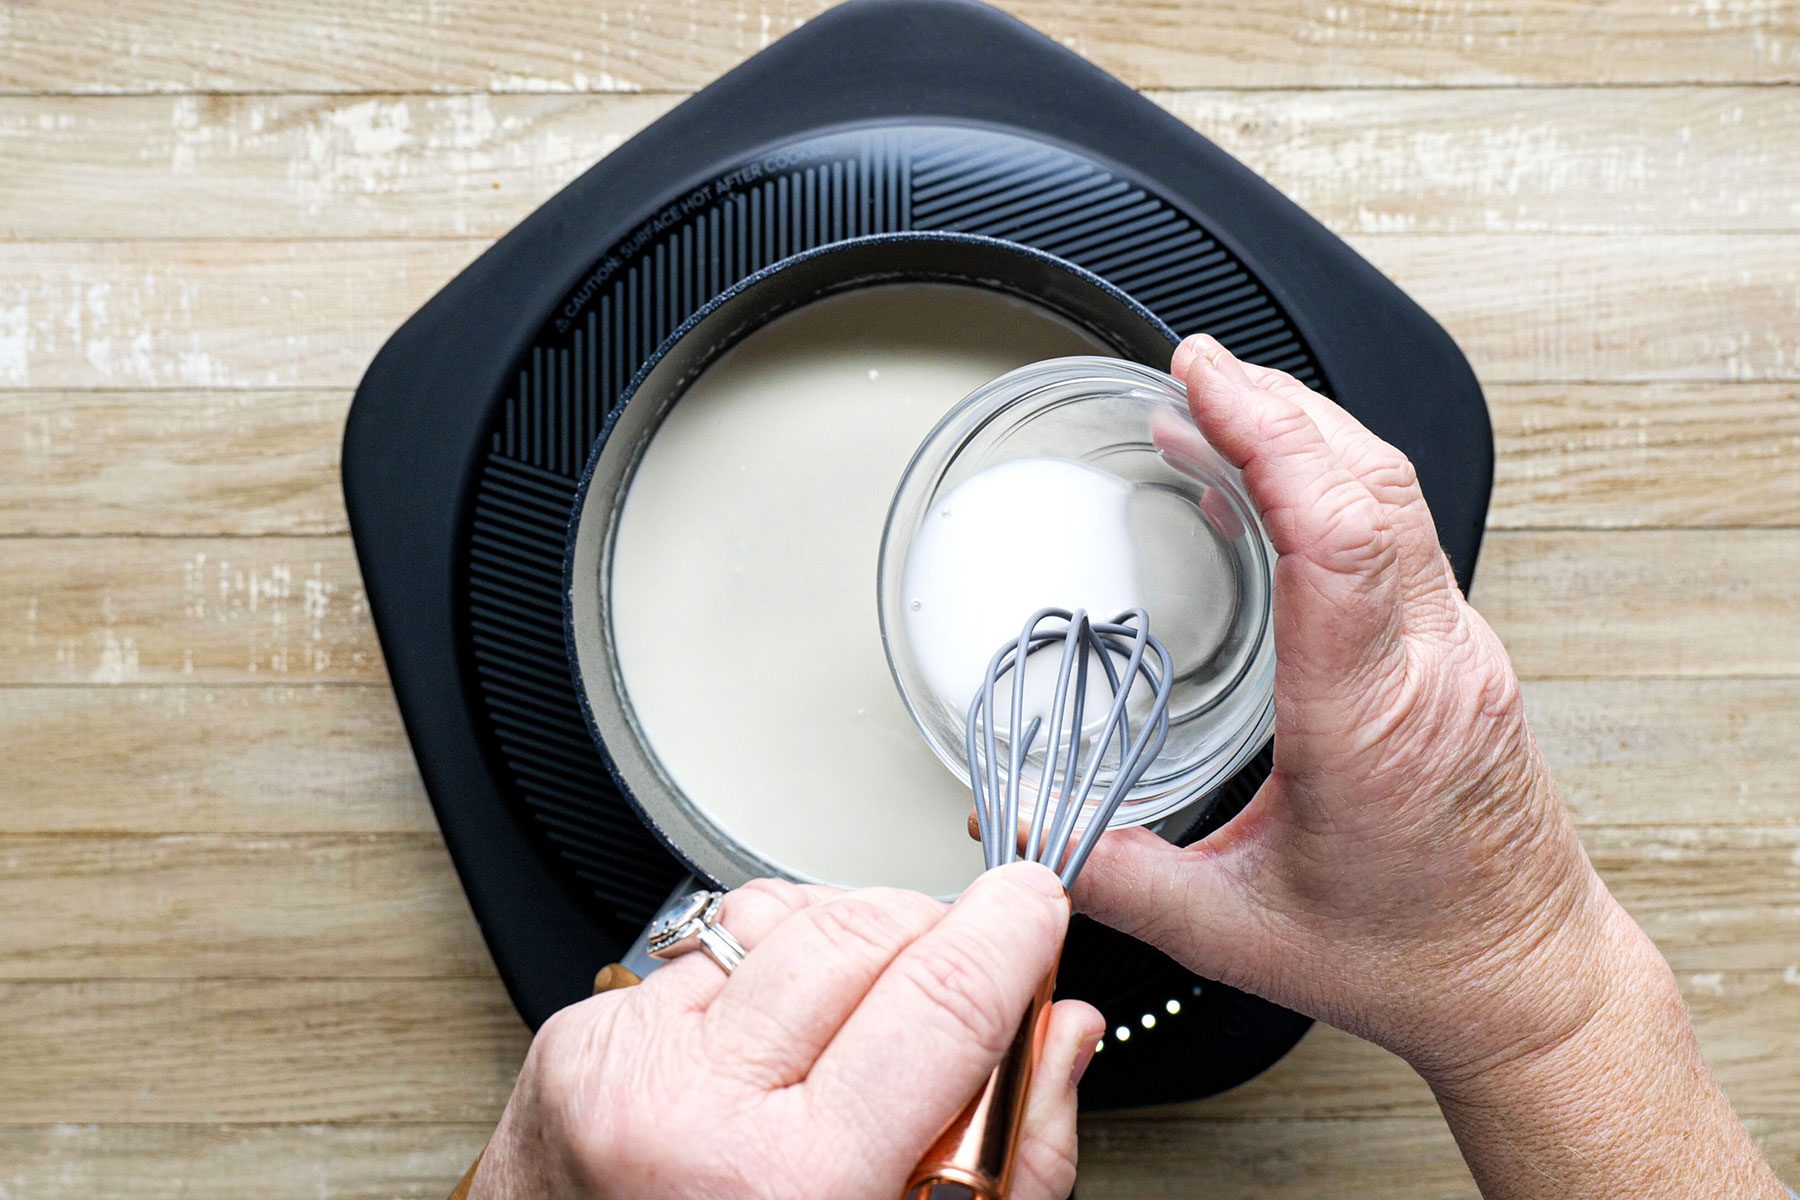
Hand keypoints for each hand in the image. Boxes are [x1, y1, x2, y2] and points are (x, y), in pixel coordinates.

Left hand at [470, 863, 1102, 1199]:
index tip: (1037, 905)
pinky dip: (762, 974)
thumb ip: (1016, 1155)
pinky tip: (770, 1043)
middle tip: (960, 977)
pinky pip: (708, 948)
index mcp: (793, 1186)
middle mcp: (694, 1109)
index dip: (1012, 931)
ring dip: (845, 943)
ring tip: (856, 1024)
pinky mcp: (578, 1036)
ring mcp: (625, 1063)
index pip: (942, 997)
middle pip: (862, 929)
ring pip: (783, 915)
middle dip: (933, 930)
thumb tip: (1062, 1027)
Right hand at [1084, 336, 1789, 1196]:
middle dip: (1278, 404)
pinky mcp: (1456, 650)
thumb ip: (1120, 879)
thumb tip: (1024, 833)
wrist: (1524, 976)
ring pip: (1394, 495)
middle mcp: (1429, 667)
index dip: (1270, 440)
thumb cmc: (1411, 953)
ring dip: (1308, 432)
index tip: (1204, 380)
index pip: (1337, 538)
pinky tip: (1270, 485)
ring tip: (1219, 404)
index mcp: (1373, 723)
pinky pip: (1397, 530)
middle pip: (1372, 484)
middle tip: (1195, 366)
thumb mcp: (1239, 934)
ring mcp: (1455, 649)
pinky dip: (1330, 479)